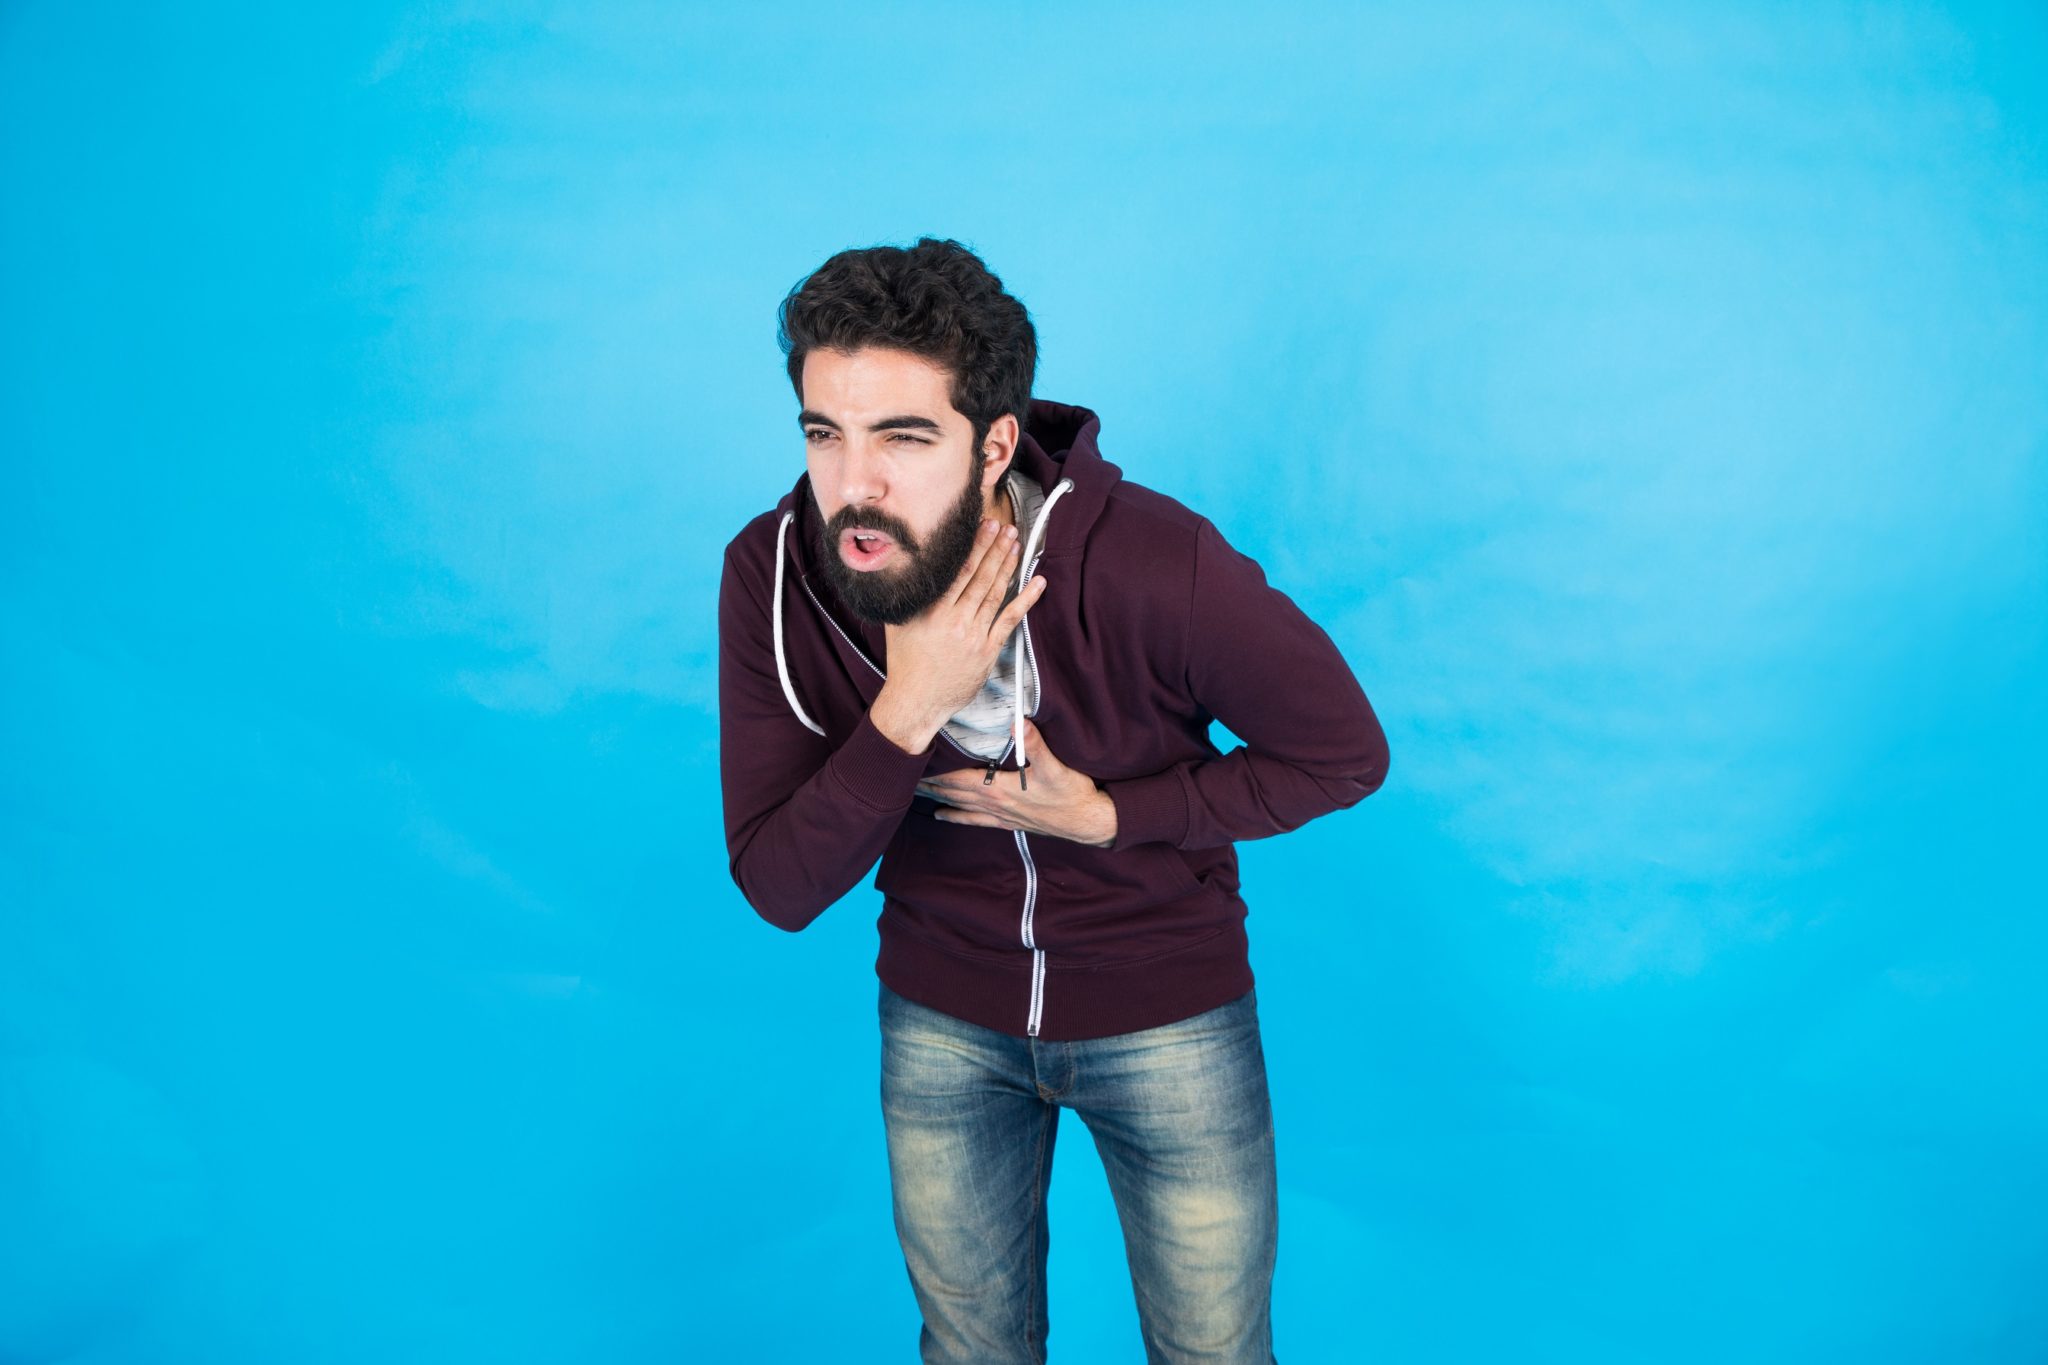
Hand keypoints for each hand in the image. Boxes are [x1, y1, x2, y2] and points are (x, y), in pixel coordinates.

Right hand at [870, 518, 1047, 752]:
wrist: (916, 701)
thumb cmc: (905, 663)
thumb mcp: (897, 623)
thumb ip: (906, 596)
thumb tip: (905, 566)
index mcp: (931, 611)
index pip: (957, 569)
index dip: (974, 545)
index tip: (983, 525)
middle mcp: (954, 620)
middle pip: (979, 576)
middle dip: (994, 548)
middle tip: (1005, 527)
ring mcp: (973, 635)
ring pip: (994, 593)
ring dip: (1007, 566)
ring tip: (1015, 544)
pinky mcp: (987, 650)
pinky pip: (1009, 620)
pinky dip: (1025, 600)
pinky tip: (1037, 583)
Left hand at [917, 719, 1118, 847]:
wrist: (1087, 822)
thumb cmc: (1071, 794)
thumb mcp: (1055, 766)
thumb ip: (1034, 744)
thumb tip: (1017, 722)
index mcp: (998, 788)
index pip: (957, 776)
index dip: (934, 768)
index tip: (913, 759)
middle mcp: (993, 803)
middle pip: (951, 790)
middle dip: (926, 781)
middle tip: (900, 775)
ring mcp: (999, 814)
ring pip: (958, 804)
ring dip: (935, 797)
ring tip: (912, 790)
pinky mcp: (1008, 822)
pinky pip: (974, 820)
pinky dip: (955, 817)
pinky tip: (942, 816)